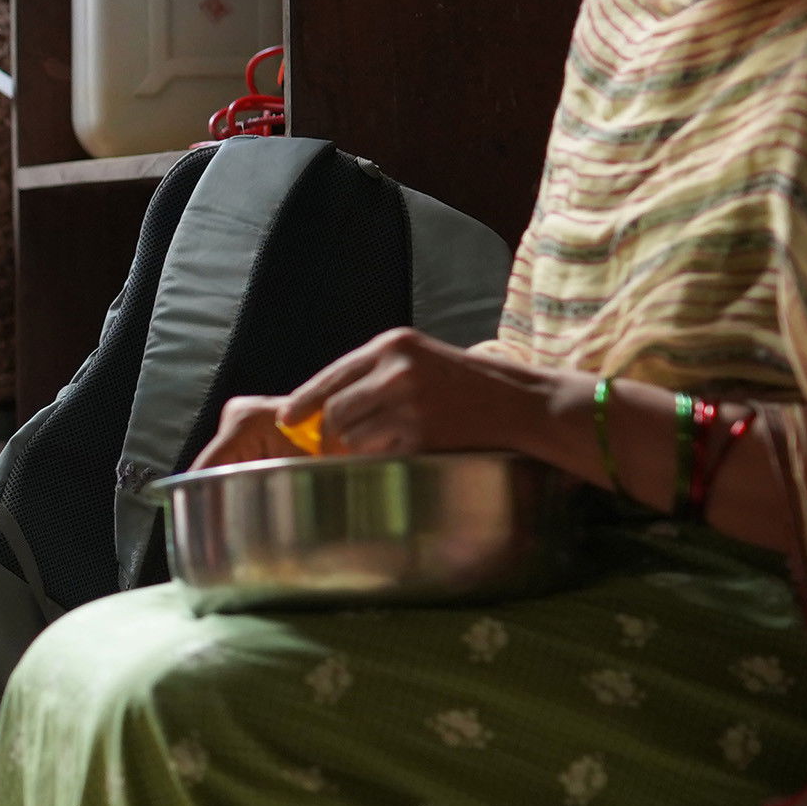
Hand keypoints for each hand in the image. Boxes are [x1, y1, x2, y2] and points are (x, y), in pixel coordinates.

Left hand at [197, 329, 567, 468]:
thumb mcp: (417, 360)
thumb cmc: (464, 383)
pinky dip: (387, 460)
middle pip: (335, 414)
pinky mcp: (424, 436)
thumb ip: (373, 375)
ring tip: (392, 440)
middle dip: (333, 435)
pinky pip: (381, 458)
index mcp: (391, 345)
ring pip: (353, 439)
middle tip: (341, 445)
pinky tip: (410, 450)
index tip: (286, 420)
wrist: (520, 402)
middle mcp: (397, 371)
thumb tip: (322, 406)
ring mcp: (410, 404)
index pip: (330, 377)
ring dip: (362, 449)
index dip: (302, 402)